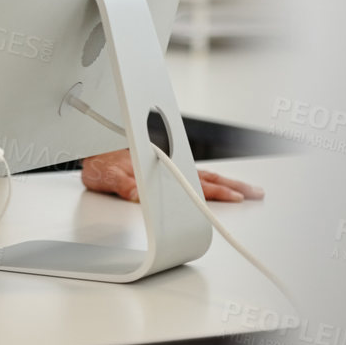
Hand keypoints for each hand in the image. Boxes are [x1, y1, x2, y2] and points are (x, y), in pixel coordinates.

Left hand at [81, 148, 263, 202]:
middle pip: (205, 177)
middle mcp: (167, 165)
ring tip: (249, 190)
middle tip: (256, 193)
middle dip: (232, 185)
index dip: (214, 191)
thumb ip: (122, 185)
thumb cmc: (98, 161)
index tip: (235, 196)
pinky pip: (193, 174)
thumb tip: (137, 195)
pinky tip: (222, 186)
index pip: (192, 182)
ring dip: (226, 182)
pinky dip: (211, 180)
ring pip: (203, 174)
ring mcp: (168, 167)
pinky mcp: (164, 168)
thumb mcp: (105, 175)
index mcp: (159, 167)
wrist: (89, 148)